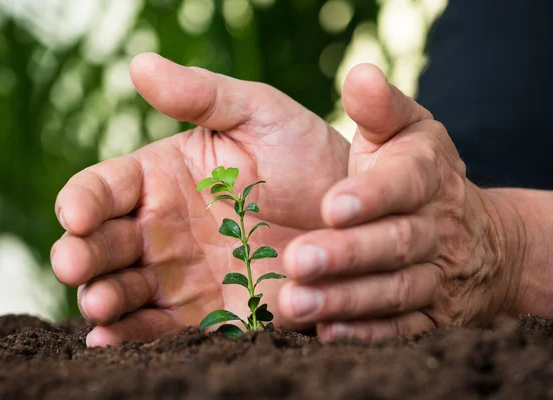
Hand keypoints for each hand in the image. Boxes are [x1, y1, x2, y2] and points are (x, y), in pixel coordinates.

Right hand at [51, 53, 348, 345]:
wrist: (351, 212)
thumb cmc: (304, 153)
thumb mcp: (257, 112)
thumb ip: (202, 94)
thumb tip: (139, 63)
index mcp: (160, 177)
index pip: (103, 188)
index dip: (83, 201)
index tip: (77, 213)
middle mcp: (159, 228)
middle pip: (102, 243)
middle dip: (82, 255)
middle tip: (76, 264)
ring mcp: (179, 274)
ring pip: (122, 289)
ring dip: (103, 299)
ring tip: (100, 303)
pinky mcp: (206, 314)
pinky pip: (161, 328)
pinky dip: (134, 336)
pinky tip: (113, 340)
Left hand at [278, 64, 522, 341]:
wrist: (477, 237)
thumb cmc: (423, 174)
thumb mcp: (408, 132)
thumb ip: (380, 109)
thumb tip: (358, 75)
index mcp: (425, 177)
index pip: (403, 184)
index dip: (371, 196)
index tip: (331, 205)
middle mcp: (435, 229)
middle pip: (393, 244)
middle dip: (346, 254)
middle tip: (297, 260)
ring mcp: (433, 276)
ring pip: (393, 291)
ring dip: (346, 300)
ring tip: (296, 303)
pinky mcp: (429, 314)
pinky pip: (400, 327)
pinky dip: (366, 332)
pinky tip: (325, 333)